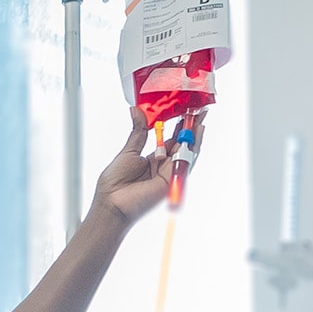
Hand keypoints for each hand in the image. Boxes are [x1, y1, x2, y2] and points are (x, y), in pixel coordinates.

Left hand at [89, 106, 205, 226]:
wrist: (112, 203)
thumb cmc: (115, 183)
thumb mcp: (129, 151)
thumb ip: (138, 132)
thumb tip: (137, 111)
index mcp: (152, 159)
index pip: (170, 138)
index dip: (178, 124)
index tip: (184, 109)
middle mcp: (163, 165)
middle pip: (181, 143)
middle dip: (190, 125)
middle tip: (198, 108)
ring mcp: (169, 173)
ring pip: (187, 150)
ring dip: (195, 132)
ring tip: (201, 114)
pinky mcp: (172, 179)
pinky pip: (186, 161)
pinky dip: (193, 146)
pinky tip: (197, 131)